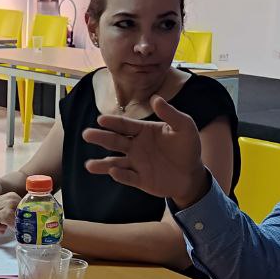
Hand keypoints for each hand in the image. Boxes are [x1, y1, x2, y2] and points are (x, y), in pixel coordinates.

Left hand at [0, 191, 21, 232]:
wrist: (36, 229)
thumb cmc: (24, 223)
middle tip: (0, 225)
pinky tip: (3, 228)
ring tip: (3, 226)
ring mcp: (8, 205)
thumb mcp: (12, 212)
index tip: (0, 221)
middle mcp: (9, 198)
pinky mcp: (7, 214)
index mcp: (10, 195)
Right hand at [82, 96, 208, 206]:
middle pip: (115, 141)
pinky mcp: (140, 179)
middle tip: (87, 134)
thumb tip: (155, 98)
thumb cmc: (187, 147)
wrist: (192, 174)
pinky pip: (128, 177)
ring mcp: (136, 164)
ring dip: (103, 163)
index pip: (125, 125)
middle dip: (101, 138)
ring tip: (89, 165)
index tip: (101, 119)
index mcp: (143, 131)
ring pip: (115, 162)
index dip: (113, 122)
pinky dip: (120, 175)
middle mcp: (135, 146)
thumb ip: (170, 113)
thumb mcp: (184, 127)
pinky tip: (114, 171)